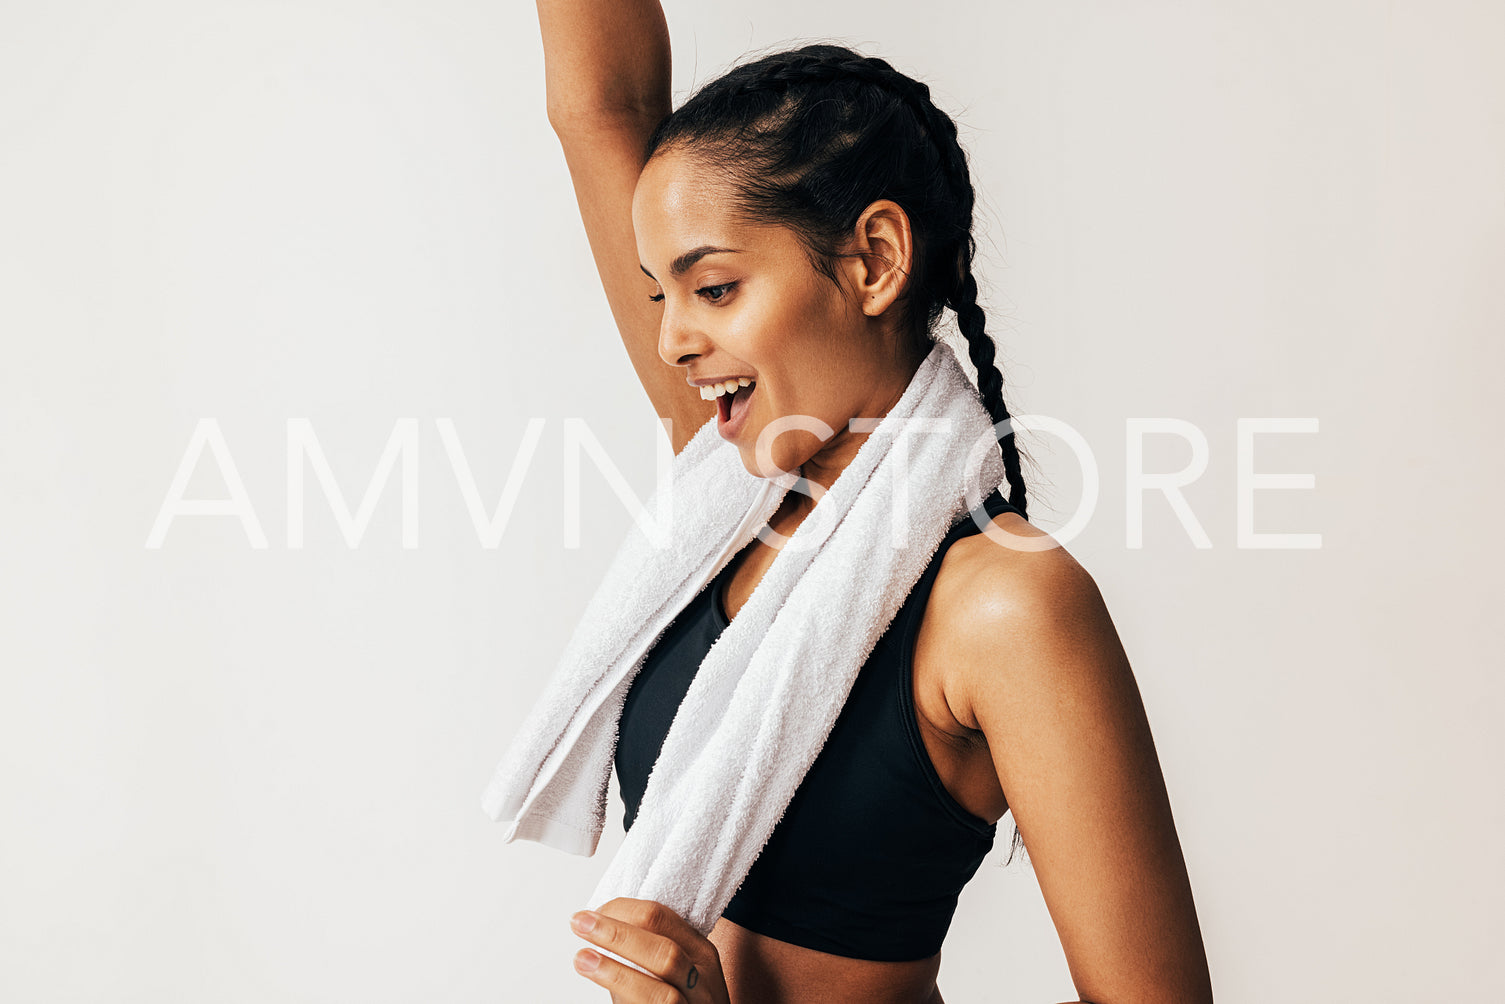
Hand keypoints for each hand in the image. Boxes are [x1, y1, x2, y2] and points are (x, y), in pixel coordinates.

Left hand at [569, 897, 731, 1002]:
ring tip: (583, 959)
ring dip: (617, 973)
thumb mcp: (675, 967)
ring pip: (660, 994)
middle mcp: (702, 983)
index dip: (622, 911)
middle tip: (581, 924)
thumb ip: (645, 950)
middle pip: (664, 952)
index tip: (594, 912)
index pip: (663, 919)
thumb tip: (600, 929)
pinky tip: (603, 989)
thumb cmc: (680, 999)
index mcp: (700, 952)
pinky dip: (624, 999)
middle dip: (617, 935)